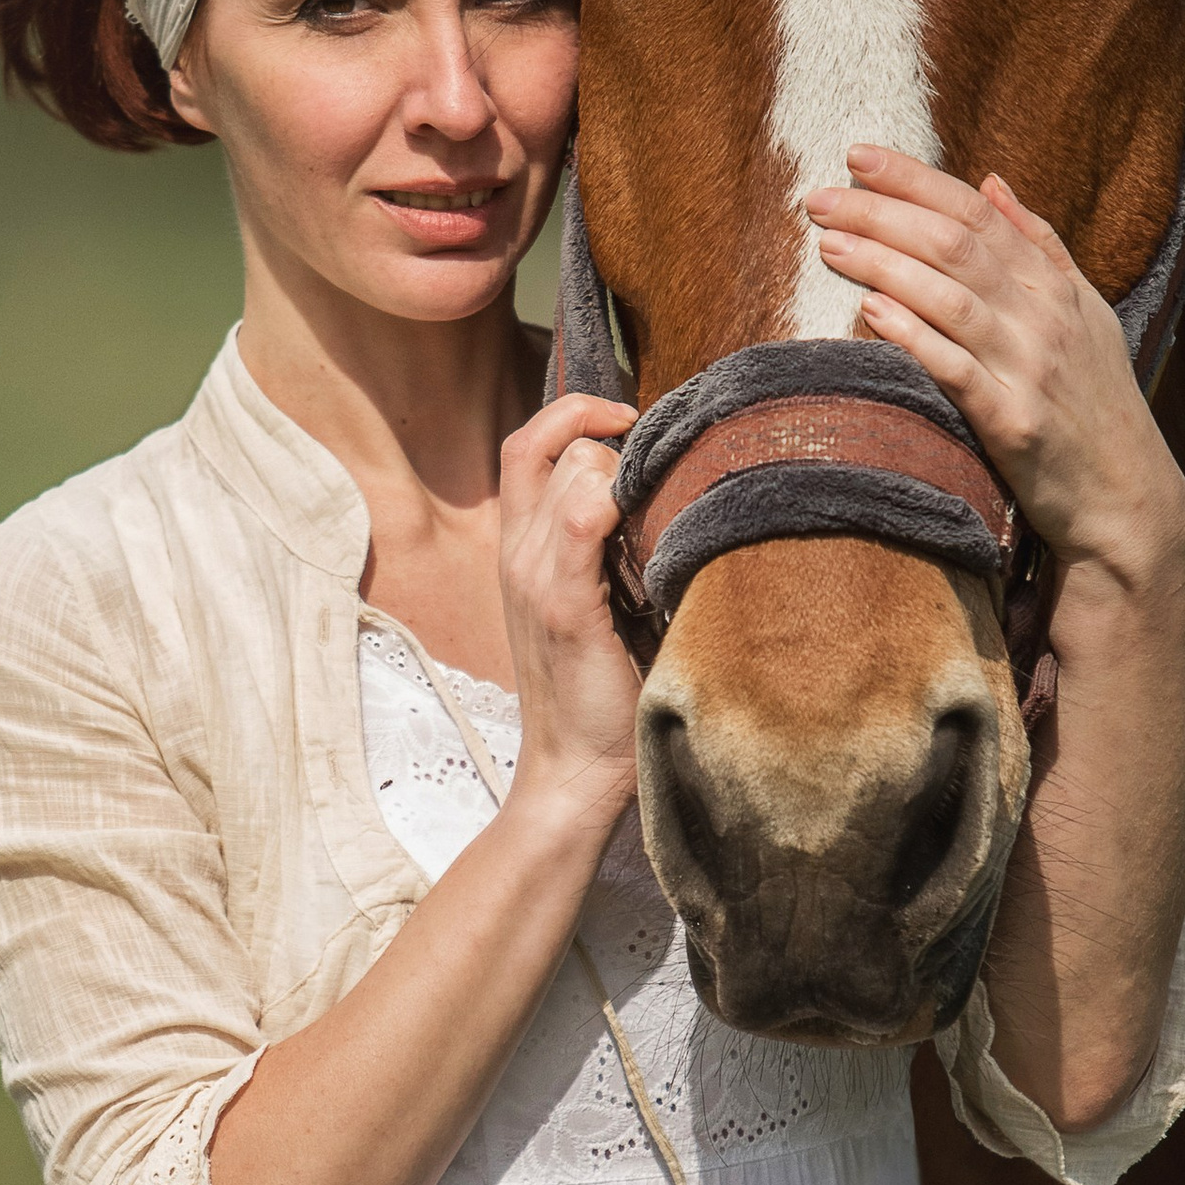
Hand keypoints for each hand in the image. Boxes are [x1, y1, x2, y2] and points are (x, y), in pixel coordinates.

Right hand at [496, 392, 640, 830]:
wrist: (576, 768)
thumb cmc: (601, 691)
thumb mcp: (599, 603)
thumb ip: (609, 549)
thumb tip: (666, 496)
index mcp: (522, 549)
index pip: (528, 444)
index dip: (575, 416)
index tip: (629, 423)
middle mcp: (518, 553)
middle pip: (551, 445)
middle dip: (610, 441)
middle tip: (659, 475)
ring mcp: (534, 576)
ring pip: (574, 469)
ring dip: (625, 474)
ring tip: (662, 515)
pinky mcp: (564, 606)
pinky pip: (583, 521)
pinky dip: (618, 503)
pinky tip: (655, 528)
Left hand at [806, 147, 1184, 603]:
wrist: (1126, 495)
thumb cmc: (1096, 402)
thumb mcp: (1083, 312)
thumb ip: (1039, 245)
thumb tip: (991, 183)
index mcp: (1052, 286)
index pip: (976, 213)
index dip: (915, 180)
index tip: (858, 156)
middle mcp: (1043, 318)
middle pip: (956, 246)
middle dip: (884, 213)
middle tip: (821, 197)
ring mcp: (1030, 369)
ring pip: (950, 298)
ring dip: (885, 264)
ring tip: (829, 242)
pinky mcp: (1014, 423)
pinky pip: (955, 370)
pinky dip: (914, 336)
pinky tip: (871, 310)